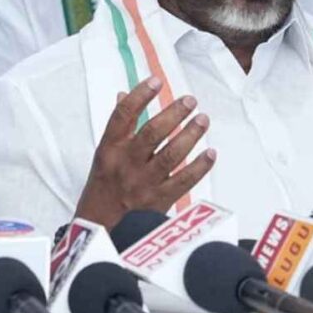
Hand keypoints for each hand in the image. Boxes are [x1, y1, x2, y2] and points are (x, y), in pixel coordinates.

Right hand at [75, 76, 214, 229]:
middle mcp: (126, 164)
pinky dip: (200, 167)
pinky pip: (184, 181)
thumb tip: (125, 94)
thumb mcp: (104, 155)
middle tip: (190, 100)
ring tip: (203, 119)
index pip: (122, 116)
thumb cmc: (104, 188)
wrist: (101, 231)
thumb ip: (118, 126)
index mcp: (109, 149)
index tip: (156, 81)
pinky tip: (211, 153)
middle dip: (174, 113)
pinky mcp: (159, 201)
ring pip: (171, 155)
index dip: (140, 96)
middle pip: (152, 133)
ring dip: (190, 135)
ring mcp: (143, 183)